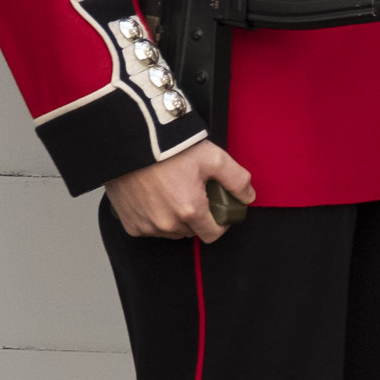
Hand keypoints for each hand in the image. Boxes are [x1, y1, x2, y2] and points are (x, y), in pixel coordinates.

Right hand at [104, 140, 253, 242]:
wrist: (134, 144)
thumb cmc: (171, 150)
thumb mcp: (214, 158)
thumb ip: (237, 179)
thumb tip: (248, 196)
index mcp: (190, 210)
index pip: (213, 234)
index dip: (220, 224)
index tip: (218, 211)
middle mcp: (167, 223)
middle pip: (192, 231)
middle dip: (197, 217)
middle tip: (195, 194)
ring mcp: (147, 226)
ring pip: (171, 232)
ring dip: (176, 219)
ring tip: (175, 194)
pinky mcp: (131, 224)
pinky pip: (150, 229)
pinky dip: (155, 219)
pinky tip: (157, 199)